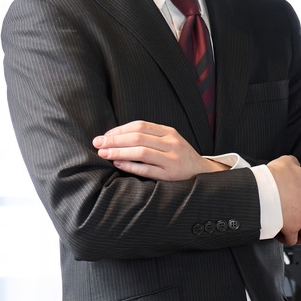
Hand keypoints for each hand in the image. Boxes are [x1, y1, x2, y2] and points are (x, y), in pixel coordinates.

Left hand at [93, 121, 222, 181]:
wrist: (203, 173)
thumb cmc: (179, 156)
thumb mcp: (169, 141)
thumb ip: (149, 137)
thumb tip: (116, 137)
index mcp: (169, 132)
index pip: (140, 125)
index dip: (120, 129)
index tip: (105, 135)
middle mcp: (172, 143)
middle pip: (138, 137)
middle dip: (114, 140)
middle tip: (97, 143)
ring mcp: (172, 159)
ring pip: (141, 152)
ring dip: (118, 152)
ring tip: (103, 154)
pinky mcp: (170, 175)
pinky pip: (146, 170)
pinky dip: (130, 166)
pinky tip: (117, 165)